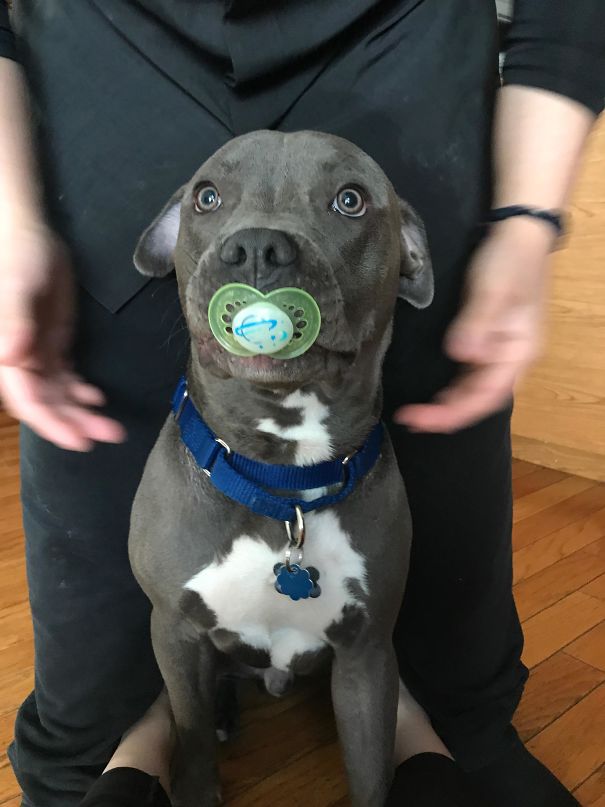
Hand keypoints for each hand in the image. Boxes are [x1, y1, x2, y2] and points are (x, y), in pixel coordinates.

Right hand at [0, 218, 125, 449]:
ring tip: (112, 428)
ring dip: (82, 412)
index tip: (77, 440)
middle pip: (47, 402)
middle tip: (109, 436)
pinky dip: (80, 391)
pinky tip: (97, 399)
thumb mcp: (17, 285)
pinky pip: (65, 378)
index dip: (51, 422)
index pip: (28, 397)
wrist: (29, 235)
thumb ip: (14, 320)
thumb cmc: (18, 255)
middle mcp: (20, 360)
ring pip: (59, 394)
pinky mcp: (52, 344)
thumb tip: (11, 358)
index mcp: (7, 353)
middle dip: (75, 422)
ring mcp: (37, 354)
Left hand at [395, 218, 554, 432]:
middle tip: (410, 418)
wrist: (520, 232)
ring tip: (417, 412)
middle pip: (481, 399)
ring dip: (449, 403)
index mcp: (519, 353)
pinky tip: (437, 393)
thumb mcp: (492, 291)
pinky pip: (473, 375)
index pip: (486, 397)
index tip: (422, 419)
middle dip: (448, 414)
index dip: (454, 413)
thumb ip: (476, 324)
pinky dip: (454, 387)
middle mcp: (513, 359)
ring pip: (476, 389)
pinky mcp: (490, 340)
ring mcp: (502, 351)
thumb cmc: (509, 261)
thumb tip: (461, 356)